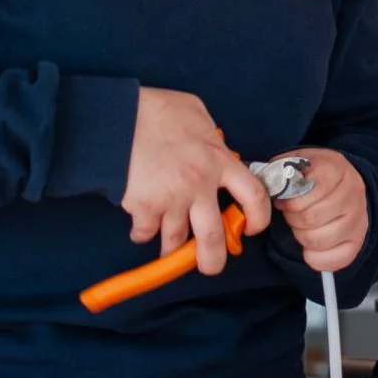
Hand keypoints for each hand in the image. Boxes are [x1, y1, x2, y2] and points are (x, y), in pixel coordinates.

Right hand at [123, 87, 270, 275]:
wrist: (119, 117)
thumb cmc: (157, 110)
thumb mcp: (197, 113)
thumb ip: (212, 138)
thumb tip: (217, 150)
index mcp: (218, 161)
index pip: (253, 196)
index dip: (258, 218)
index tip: (250, 227)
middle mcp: (199, 186)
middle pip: (213, 238)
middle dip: (212, 260)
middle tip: (210, 266)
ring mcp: (171, 200)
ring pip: (176, 240)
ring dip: (171, 247)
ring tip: (167, 247)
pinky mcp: (144, 208)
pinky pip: (145, 233)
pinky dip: (142, 233)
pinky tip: (141, 226)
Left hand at [279, 147, 367, 272]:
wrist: (342, 181)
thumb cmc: (312, 175)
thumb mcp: (295, 161)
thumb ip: (279, 171)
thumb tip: (269, 190)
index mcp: (336, 168)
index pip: (308, 190)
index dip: (290, 199)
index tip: (285, 200)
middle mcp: (352, 193)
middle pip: (311, 218)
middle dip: (293, 218)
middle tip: (293, 214)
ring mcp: (359, 218)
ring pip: (319, 240)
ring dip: (302, 236)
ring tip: (302, 226)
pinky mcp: (357, 241)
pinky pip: (332, 260)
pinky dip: (314, 257)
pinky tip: (310, 245)